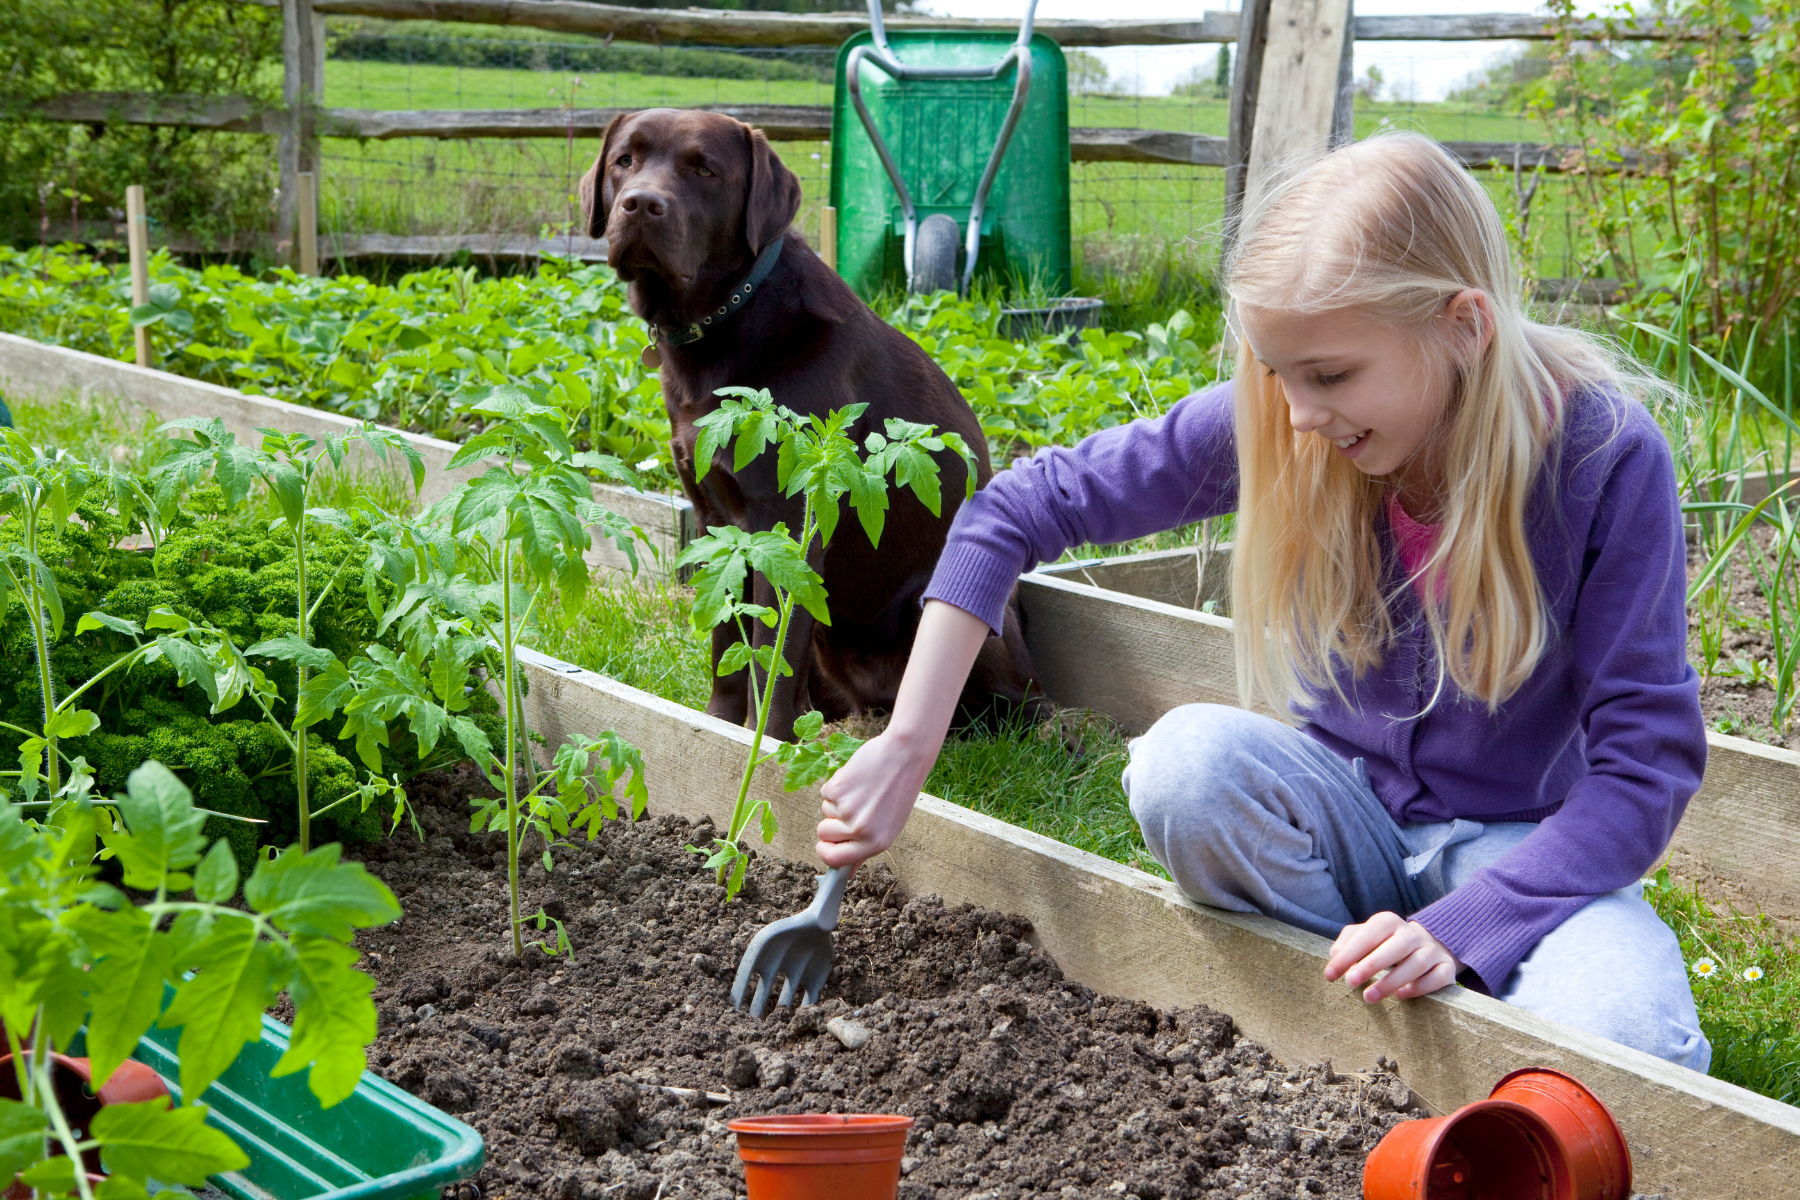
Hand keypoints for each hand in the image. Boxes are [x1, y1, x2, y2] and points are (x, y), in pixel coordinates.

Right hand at [816, 728, 935, 867]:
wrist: (904, 755)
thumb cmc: (898, 790)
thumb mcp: (889, 826)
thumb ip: (864, 849)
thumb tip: (847, 872)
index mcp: (875, 844)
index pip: (835, 860)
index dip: (825, 852)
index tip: (825, 844)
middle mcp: (860, 830)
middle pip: (823, 834)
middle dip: (831, 821)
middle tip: (854, 806)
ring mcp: (847, 810)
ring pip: (824, 811)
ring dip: (836, 801)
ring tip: (862, 790)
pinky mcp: (837, 789)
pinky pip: (825, 792)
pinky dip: (836, 785)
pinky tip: (857, 778)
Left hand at [1324, 912, 1461, 1002]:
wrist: (1424, 946)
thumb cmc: (1383, 945)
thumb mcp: (1363, 938)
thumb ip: (1346, 944)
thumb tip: (1335, 956)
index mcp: (1388, 922)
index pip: (1368, 934)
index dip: (1348, 954)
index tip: (1330, 975)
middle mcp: (1412, 934)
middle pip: (1396, 946)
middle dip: (1371, 965)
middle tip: (1350, 983)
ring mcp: (1431, 950)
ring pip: (1417, 963)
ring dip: (1392, 981)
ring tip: (1369, 997)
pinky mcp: (1446, 968)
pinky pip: (1438, 977)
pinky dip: (1420, 987)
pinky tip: (1401, 996)